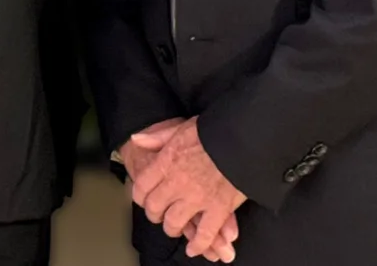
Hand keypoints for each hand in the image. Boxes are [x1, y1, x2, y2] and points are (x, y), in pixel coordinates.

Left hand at [129, 118, 244, 262]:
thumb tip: (136, 140)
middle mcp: (177, 183)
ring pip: (174, 222)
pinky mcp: (218, 209)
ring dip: (172, 228)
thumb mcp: (179, 128)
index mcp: (166, 163)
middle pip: (155, 207)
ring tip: (174, 228)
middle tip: (158, 215)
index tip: (143, 199)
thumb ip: (156, 137)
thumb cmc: (211, 132)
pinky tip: (194, 248)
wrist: (241, 140)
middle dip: (154, 214)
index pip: (141, 186)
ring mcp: (197, 198)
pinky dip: (199, 244)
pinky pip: (205, 233)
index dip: (140, 196)